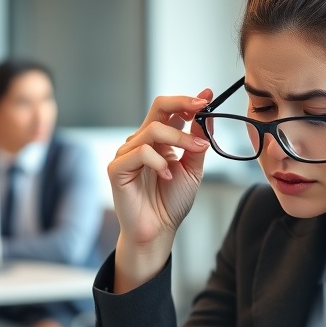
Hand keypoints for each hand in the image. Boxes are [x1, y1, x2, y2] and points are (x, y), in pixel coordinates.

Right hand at [107, 89, 211, 292]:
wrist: (159, 230)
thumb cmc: (172, 202)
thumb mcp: (193, 169)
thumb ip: (197, 144)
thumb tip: (206, 117)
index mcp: (159, 140)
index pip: (170, 110)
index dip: (188, 100)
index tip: (208, 96)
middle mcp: (141, 142)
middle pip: (158, 107)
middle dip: (182, 104)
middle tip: (202, 107)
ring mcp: (127, 154)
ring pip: (153, 131)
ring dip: (179, 138)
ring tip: (195, 152)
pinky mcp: (117, 169)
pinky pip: (139, 153)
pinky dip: (158, 161)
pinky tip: (167, 175)